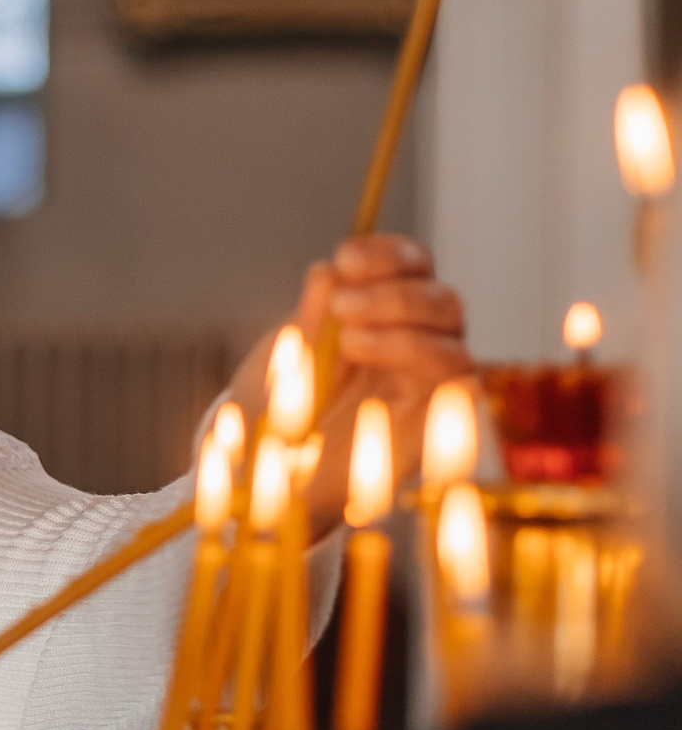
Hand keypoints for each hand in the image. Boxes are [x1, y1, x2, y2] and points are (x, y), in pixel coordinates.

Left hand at [224, 233, 471, 523]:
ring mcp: (429, 379)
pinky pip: (460, 379)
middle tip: (343, 304)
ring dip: (403, 327)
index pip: (409, 266)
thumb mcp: (283, 358)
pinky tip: (380, 362)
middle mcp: (415, 340)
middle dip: (394, 292)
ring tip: (348, 340)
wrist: (268, 475)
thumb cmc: (274, 411)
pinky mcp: (437, 417)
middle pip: (440, 297)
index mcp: (380, 312)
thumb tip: (327, 270)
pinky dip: (428, 361)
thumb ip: (309, 317)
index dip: (386, 254)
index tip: (344, 258)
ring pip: (452, 335)